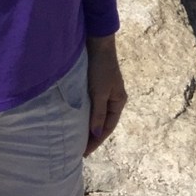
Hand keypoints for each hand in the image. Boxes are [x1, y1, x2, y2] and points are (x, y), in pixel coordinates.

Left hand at [84, 33, 126, 154]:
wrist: (97, 42)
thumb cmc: (100, 67)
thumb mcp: (100, 92)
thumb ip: (98, 113)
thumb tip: (95, 135)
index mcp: (118, 101)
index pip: (107, 127)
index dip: (96, 141)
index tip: (84, 153)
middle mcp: (113, 98)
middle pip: (103, 123)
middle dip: (92, 136)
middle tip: (78, 150)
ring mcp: (105, 92)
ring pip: (96, 115)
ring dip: (88, 126)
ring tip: (77, 139)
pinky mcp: (96, 86)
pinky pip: (92, 106)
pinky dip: (86, 115)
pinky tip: (77, 120)